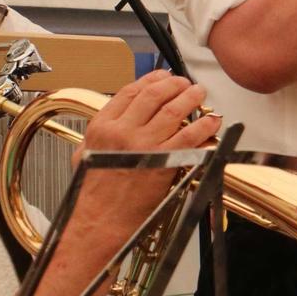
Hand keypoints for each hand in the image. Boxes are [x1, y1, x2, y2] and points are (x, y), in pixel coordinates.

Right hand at [74, 72, 219, 232]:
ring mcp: (144, 145)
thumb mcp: (84, 154)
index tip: (164, 76)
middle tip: (187, 84)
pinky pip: (190, 136)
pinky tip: (211, 121)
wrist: (101, 218)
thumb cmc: (94, 191)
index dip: (151, 79)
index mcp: (101, 126)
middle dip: (175, 85)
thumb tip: (116, 119)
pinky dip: (204, 126)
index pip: (130, 92)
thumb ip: (98, 134)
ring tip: (200, 95)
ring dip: (192, 98)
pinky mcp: (164, 161)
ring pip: (174, 110)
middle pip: (154, 95)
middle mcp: (122, 131)